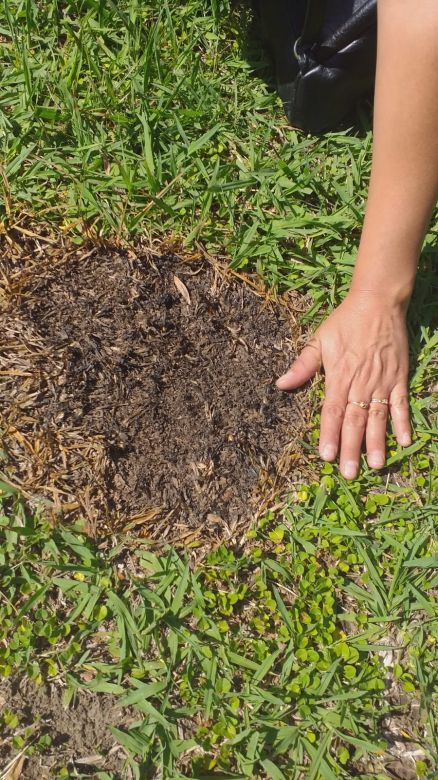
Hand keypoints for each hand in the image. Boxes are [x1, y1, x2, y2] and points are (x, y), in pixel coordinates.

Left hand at [276, 290, 411, 478]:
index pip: (332, 411)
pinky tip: (403, 441)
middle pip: (355, 421)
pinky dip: (402, 422)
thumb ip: (302, 365)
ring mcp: (382, 381)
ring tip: (375, 465)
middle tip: (349, 473)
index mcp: (339, 376)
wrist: (378, 302)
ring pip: (378, 417)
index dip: (329, 434)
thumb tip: (281, 384)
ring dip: (376, 442)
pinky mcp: (399, 377)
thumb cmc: (345, 321)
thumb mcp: (319, 340)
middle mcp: (361, 383)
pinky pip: (401, 404)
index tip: (327, 456)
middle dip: (351, 448)